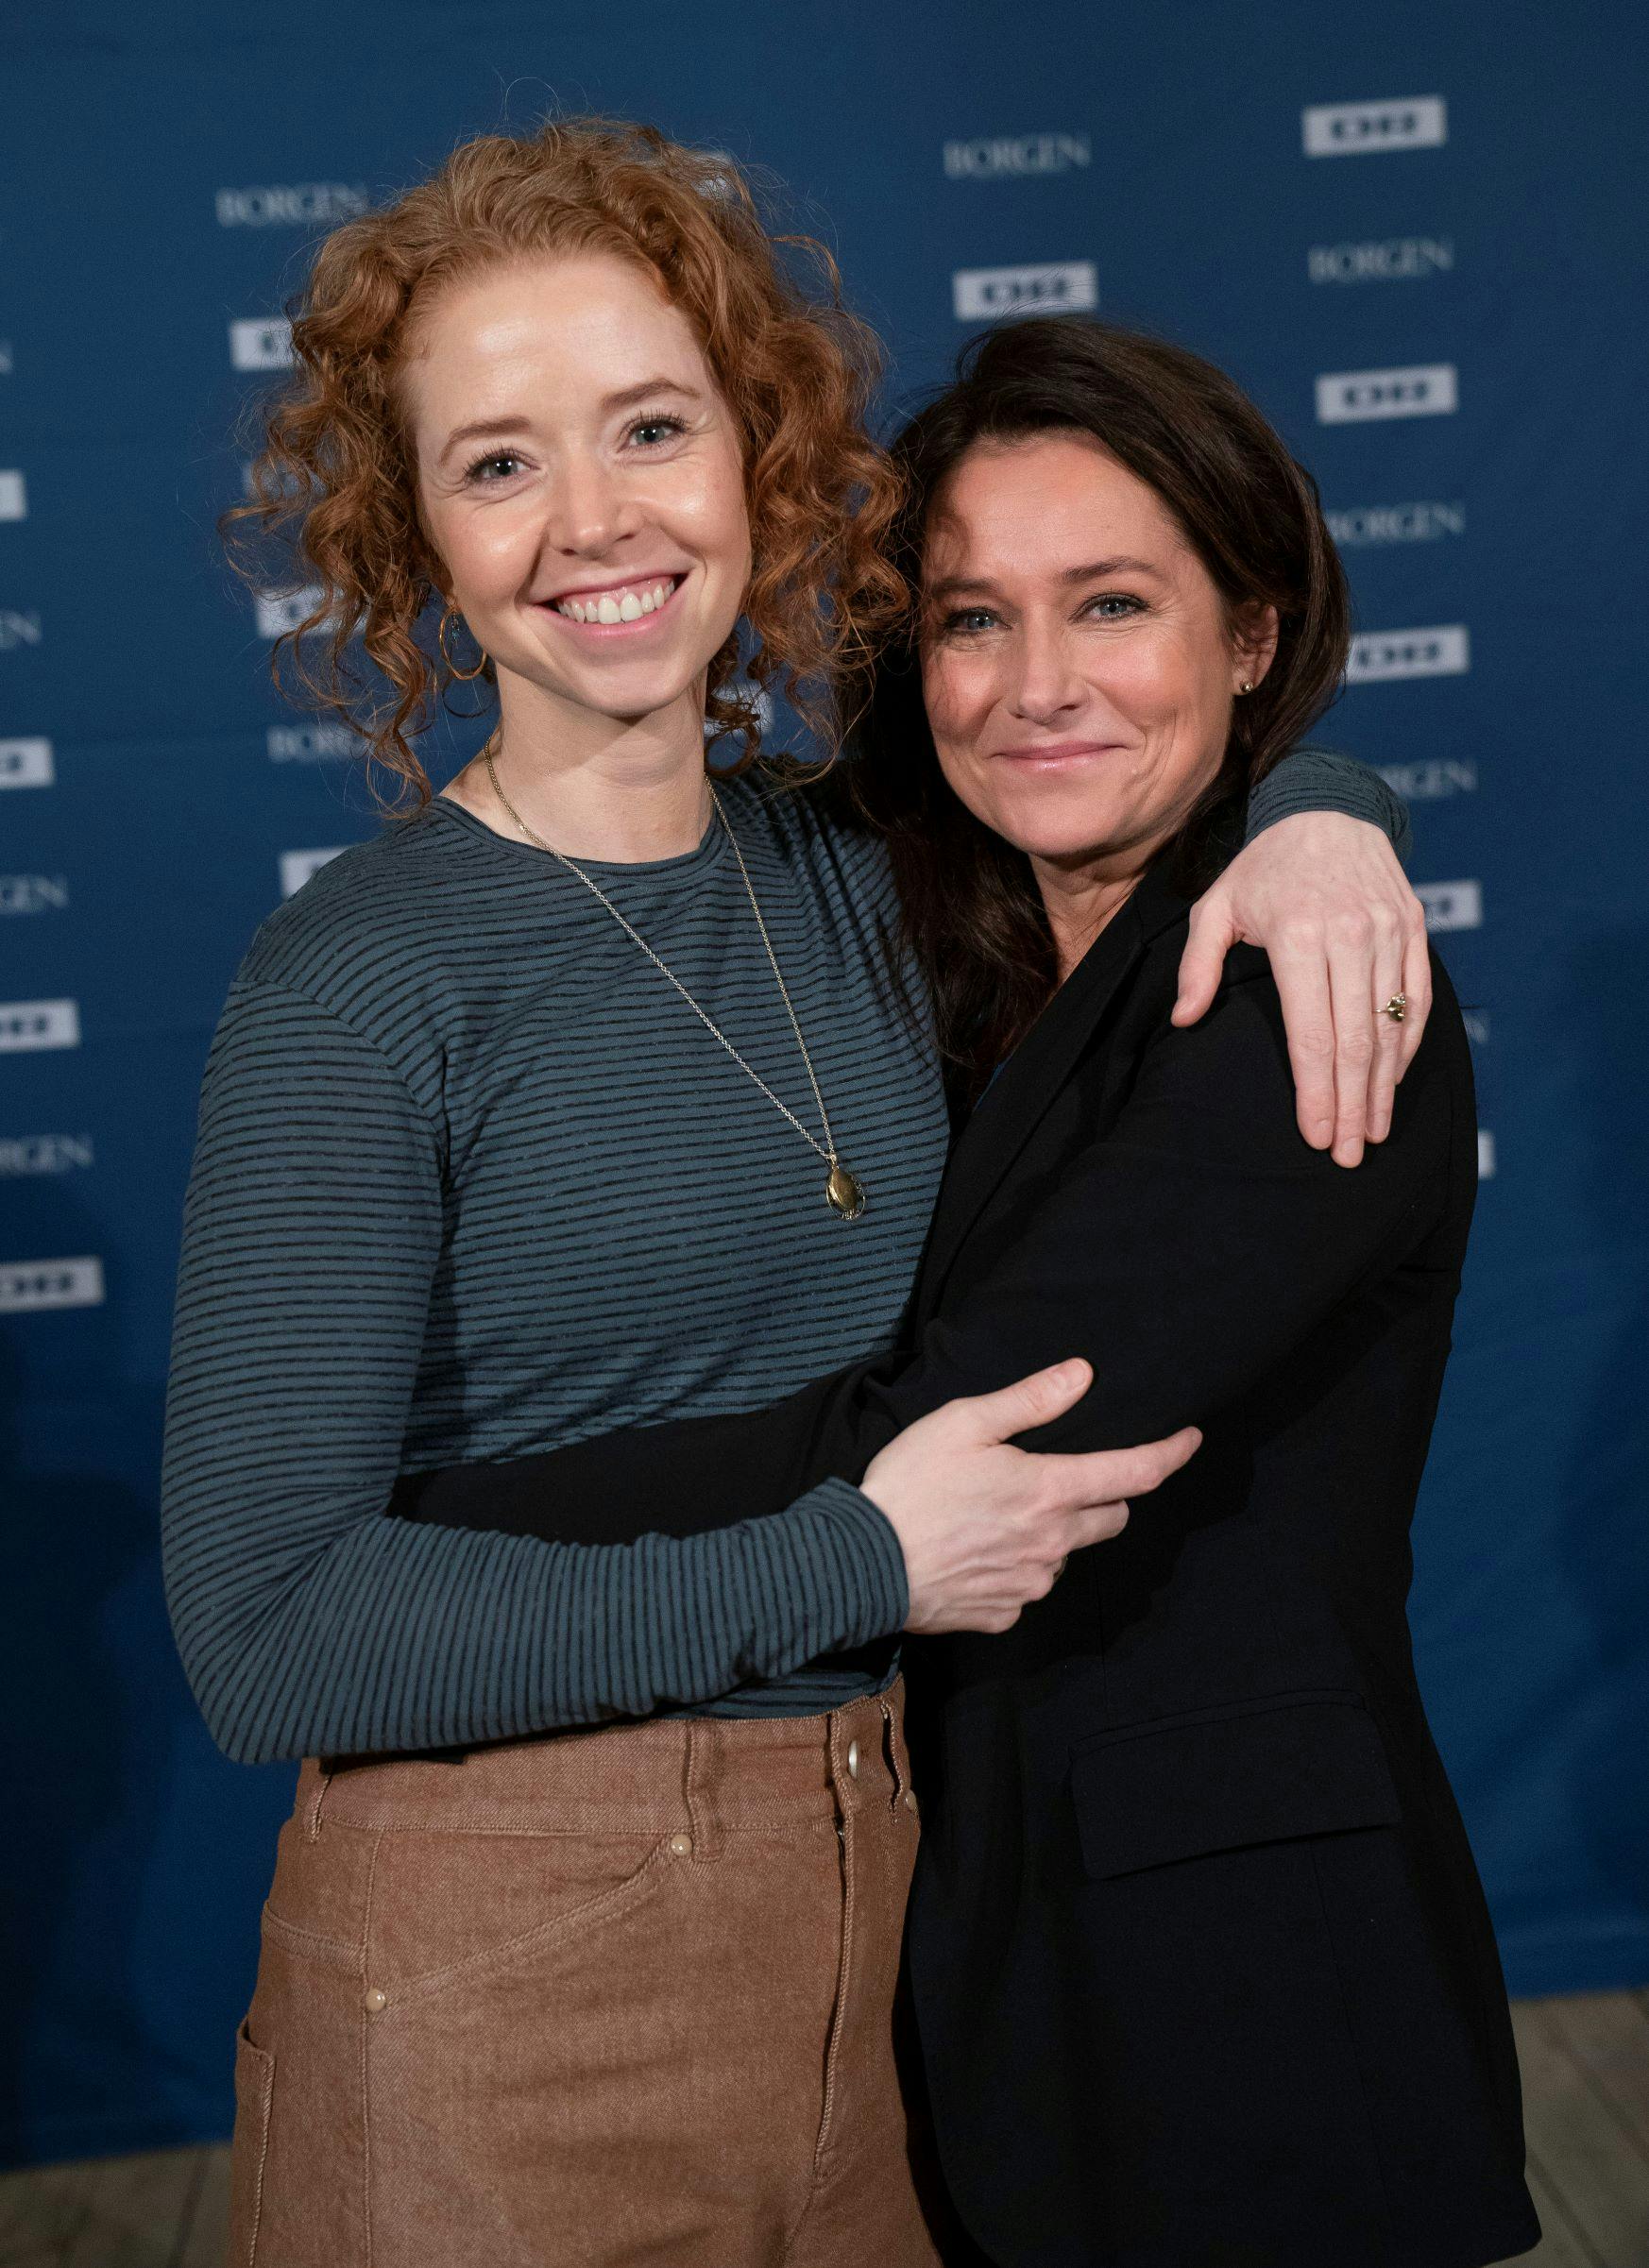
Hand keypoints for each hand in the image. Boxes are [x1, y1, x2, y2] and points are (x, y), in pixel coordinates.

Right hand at [860, 1358, 1200, 1634]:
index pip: (1135, 1473)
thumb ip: (1030, 1400)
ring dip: (1053, 1533)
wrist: (859, 1565)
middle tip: (1064, 1476)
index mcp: (1049, 1491)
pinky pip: (1027, 1587)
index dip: (1171, 1453)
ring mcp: (1030, 1585)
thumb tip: (1082, 1374)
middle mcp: (1053, 1544)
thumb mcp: (964, 1422)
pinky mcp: (1003, 1616)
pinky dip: (1015, 1567)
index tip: (1190, 1439)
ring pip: (1067, 1554)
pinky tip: (975, 1550)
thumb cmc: (910, 1485)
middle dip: (1106, 1496)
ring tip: (996, 1514)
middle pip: (1112, 1518)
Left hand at [1172, 812, 1430, 1167]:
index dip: (1316, 1092)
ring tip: (1372, 1132)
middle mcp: (1351, 936)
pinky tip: (1392, 1083)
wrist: (1328, 811)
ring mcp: (1388, 933)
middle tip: (1348, 1155)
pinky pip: (1416, 1001)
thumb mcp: (1216, 905)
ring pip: (1391, 1027)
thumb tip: (1184, 1020)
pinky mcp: (1414, 931)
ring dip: (1382, 1087)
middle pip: (1356, 1042)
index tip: (1315, 1137)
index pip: (1312, 1033)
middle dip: (1352, 1106)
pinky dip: (1407, 1047)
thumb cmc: (1263, 869)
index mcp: (1299, 936)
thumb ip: (1197, 964)